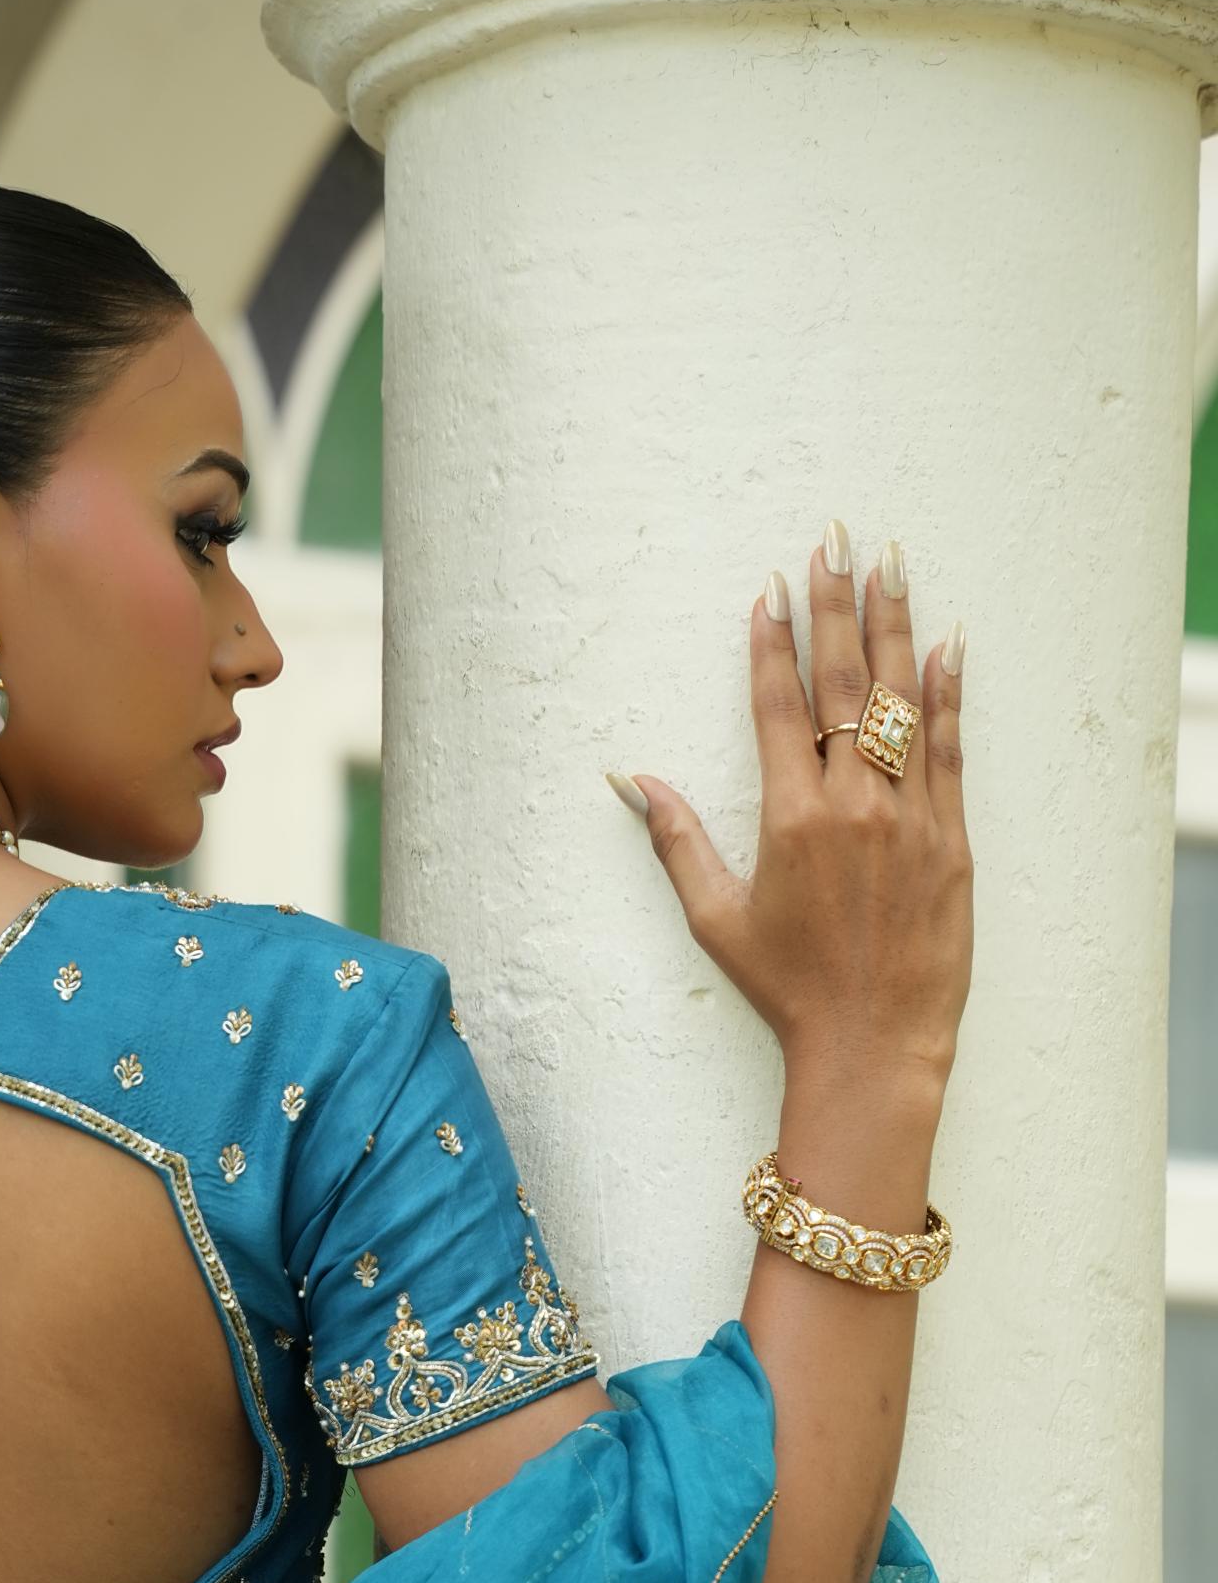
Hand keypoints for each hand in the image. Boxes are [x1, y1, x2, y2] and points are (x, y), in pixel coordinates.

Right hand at [615, 531, 971, 1142]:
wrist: (874, 1042)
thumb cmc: (788, 988)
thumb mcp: (717, 917)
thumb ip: (676, 839)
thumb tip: (628, 778)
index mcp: (789, 817)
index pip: (779, 704)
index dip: (775, 641)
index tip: (773, 588)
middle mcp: (852, 803)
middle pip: (844, 681)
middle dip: (837, 604)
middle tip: (836, 540)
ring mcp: (909, 816)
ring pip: (904, 699)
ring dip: (896, 624)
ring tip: (893, 562)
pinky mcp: (952, 837)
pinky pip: (953, 748)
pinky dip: (951, 693)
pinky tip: (946, 643)